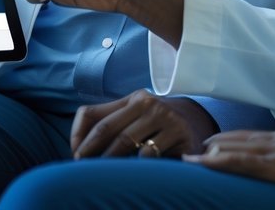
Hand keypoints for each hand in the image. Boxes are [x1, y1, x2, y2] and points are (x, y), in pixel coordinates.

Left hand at [69, 91, 218, 159]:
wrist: (199, 125)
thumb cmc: (158, 125)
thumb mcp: (136, 116)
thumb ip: (108, 121)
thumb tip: (75, 146)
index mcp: (134, 98)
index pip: (93, 114)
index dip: (78, 136)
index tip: (75, 156)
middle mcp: (149, 104)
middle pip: (107, 130)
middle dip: (90, 152)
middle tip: (82, 170)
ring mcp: (166, 119)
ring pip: (126, 144)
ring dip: (110, 163)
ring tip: (103, 176)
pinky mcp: (180, 136)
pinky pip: (149, 156)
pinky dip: (136, 167)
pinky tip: (133, 173)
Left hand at [185, 131, 274, 194]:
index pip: (249, 136)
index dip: (228, 140)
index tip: (212, 143)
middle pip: (236, 139)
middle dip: (213, 145)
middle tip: (192, 151)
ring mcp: (274, 151)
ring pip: (233, 148)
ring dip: (209, 153)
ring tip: (190, 157)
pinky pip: (240, 162)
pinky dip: (219, 161)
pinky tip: (204, 162)